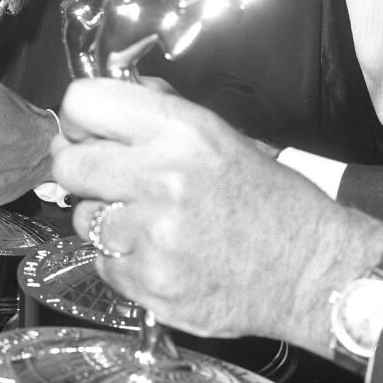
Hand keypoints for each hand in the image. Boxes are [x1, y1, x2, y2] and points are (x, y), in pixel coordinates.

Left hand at [52, 78, 382, 348]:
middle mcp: (161, 177)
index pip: (83, 102)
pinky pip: (103, 263)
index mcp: (179, 131)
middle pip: (67, 164)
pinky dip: (123, 262)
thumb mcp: (219, 135)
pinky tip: (159, 255)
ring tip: (148, 223)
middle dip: (78, 170)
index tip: (84, 133)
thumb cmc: (269, 201)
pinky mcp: (151, 282)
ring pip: (83, 218)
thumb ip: (157, 113)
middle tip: (101, 179)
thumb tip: (106, 99)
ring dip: (106, 220)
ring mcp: (154, 234)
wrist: (315, 272)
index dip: (76, 119)